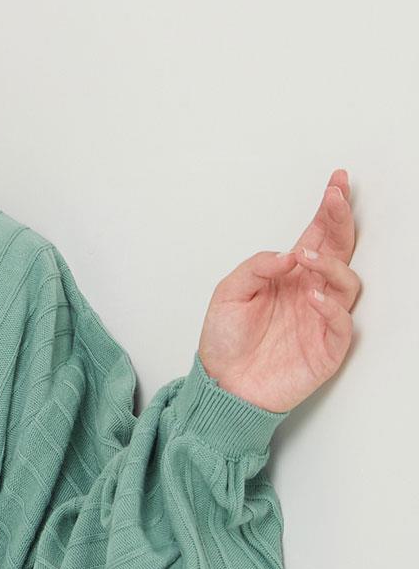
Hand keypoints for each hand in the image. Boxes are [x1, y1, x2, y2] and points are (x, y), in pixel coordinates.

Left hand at [196, 169, 360, 413]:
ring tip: (308, 258)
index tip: (336, 183)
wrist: (222, 385)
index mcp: (291, 276)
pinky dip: (331, 308)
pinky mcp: (326, 349)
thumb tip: (289, 255)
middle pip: (339, 251)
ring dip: (331, 265)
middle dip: (340, 222)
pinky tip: (312, 297)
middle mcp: (311, 292)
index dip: (329, 210)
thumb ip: (257, 267)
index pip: (318, 236)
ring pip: (347, 284)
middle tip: (336, 199)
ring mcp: (321, 320)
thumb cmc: (226, 341)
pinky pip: (341, 324)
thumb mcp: (228, 293)